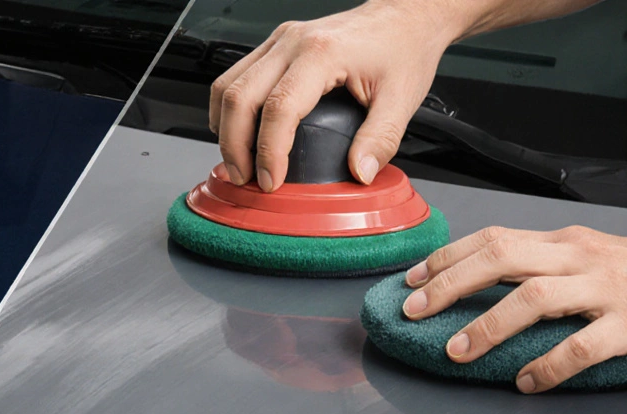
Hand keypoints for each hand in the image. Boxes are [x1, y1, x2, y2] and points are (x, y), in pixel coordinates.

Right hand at [207, 2, 460, 191]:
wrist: (404, 17)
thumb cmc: (402, 49)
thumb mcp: (401, 99)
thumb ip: (380, 140)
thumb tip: (359, 173)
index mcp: (322, 53)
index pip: (278, 108)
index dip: (269, 151)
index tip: (272, 180)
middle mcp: (293, 42)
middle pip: (239, 97)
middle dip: (235, 146)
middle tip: (245, 178)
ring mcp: (279, 41)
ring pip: (227, 86)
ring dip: (224, 129)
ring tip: (238, 162)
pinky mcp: (274, 46)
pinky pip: (234, 77)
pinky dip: (227, 110)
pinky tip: (238, 133)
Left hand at [402, 225, 626, 392]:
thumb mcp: (583, 261)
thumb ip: (537, 267)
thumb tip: (470, 282)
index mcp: (563, 242)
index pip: (493, 238)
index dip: (447, 257)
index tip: (411, 280)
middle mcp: (580, 257)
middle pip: (502, 257)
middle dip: (450, 284)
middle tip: (414, 310)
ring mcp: (606, 290)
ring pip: (534, 298)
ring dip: (488, 326)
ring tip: (458, 351)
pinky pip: (583, 346)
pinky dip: (549, 366)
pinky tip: (527, 381)